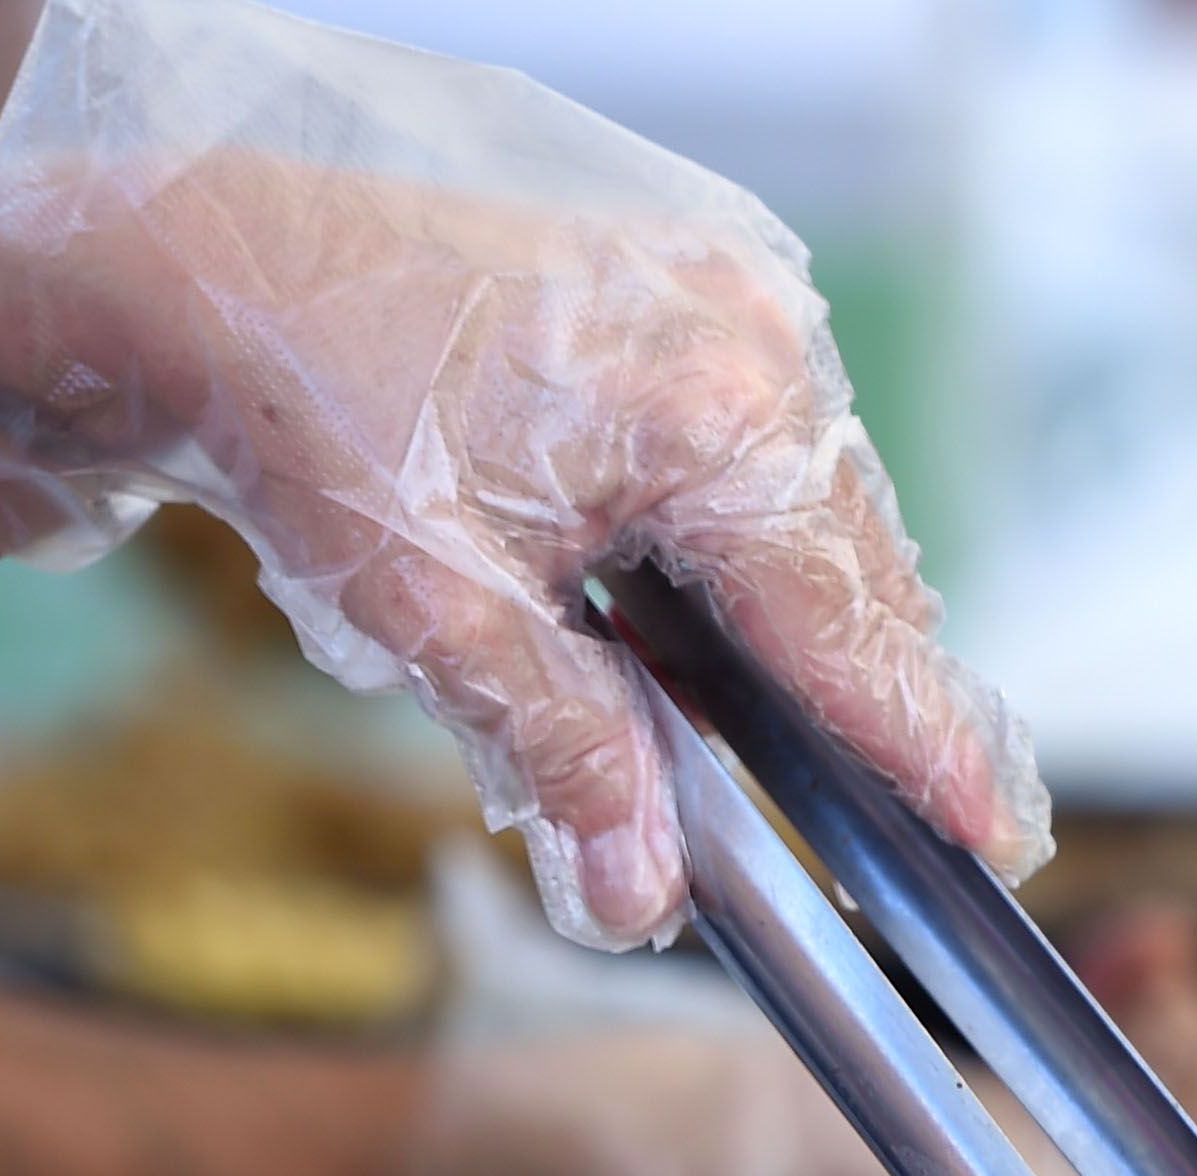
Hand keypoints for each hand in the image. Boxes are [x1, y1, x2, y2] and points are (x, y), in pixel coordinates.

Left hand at [0, 0, 1039, 949]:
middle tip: (882, 816)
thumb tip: (642, 905)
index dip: (925, 743)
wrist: (201, 249)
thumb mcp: (429, 609)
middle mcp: (752, 339)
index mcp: (713, 413)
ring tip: (751, 718)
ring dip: (795, 622)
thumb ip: (563, 755)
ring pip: (822, 513)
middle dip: (857, 697)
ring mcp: (734, 298)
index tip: (995, 836)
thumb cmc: (302, 402)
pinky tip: (694, 608)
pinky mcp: (697, 290)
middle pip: (859, 570)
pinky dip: (749, 544)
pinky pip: (773, 451)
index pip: (852, 623)